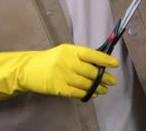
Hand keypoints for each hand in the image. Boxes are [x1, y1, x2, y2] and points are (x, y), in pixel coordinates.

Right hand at [0, 44, 118, 100]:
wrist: (29, 69)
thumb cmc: (51, 59)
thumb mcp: (65, 52)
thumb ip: (81, 56)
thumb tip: (101, 63)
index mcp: (71, 51)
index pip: (92, 55)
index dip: (105, 60)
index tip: (115, 64)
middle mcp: (68, 62)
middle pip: (92, 72)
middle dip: (104, 78)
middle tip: (113, 81)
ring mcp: (63, 76)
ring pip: (86, 84)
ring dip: (98, 88)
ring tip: (104, 89)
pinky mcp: (59, 88)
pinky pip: (78, 93)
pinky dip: (87, 94)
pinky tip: (93, 94)